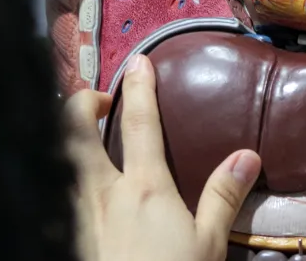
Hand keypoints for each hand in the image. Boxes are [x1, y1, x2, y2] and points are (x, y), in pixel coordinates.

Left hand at [64, 54, 261, 260]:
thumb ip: (223, 196)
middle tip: (98, 102)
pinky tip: (76, 187)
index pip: (142, 124)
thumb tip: (248, 155)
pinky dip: (62, 176)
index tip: (139, 62)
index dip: (140, 88)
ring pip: (59, 161)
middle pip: (73, 132)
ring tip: (83, 140)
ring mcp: (76, 217)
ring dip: (67, 141)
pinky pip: (57, 194)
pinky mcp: (67, 237)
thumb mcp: (208, 244)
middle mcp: (101, 195)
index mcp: (143, 189)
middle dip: (79, 105)